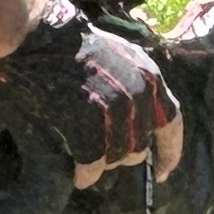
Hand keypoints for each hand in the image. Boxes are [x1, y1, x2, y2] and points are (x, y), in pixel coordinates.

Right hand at [0, 0, 178, 180]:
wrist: (40, 36)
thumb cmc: (74, 43)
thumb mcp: (121, 55)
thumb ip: (137, 83)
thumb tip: (142, 116)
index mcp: (150, 78)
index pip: (172, 123)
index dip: (170, 152)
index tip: (163, 173)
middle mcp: (138, 96)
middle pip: (140, 146)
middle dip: (122, 155)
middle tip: (103, 152)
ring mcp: (113, 111)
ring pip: (117, 157)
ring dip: (103, 163)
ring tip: (86, 160)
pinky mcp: (87, 123)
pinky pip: (92, 163)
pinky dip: (86, 175)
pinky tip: (79, 177)